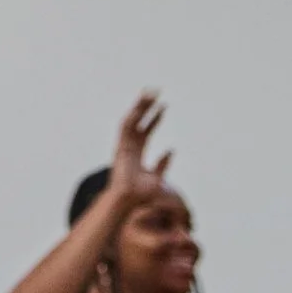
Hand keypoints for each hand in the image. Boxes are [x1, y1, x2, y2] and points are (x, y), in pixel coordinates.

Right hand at [104, 91, 174, 211]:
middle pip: (137, 122)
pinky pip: (125, 129)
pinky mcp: (120, 147)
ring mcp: (123, 146)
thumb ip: (163, 164)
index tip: (163, 107)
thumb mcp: (158, 178)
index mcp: (136, 153)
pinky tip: (138, 107)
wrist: (129, 200)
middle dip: (146, 107)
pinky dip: (131, 117)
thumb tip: (171, 150)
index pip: (146, 132)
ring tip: (149, 93)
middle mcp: (129, 147)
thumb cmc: (142, 194)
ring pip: (131, 121)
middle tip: (154, 92)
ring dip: (139, 107)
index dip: (154, 119)